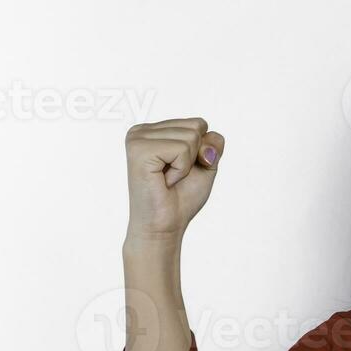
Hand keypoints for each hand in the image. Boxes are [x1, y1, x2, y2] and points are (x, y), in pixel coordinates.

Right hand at [124, 117, 224, 239]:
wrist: (164, 226)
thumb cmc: (181, 199)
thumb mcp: (206, 165)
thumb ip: (212, 143)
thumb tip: (206, 133)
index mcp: (154, 131)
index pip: (198, 123)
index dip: (201, 152)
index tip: (180, 170)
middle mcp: (142, 130)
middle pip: (196, 126)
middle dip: (195, 158)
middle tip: (173, 176)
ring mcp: (137, 138)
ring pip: (191, 136)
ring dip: (186, 165)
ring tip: (167, 179)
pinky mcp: (139, 149)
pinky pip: (181, 149)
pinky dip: (180, 169)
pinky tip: (163, 180)